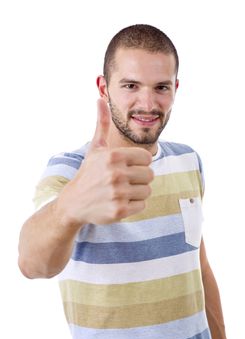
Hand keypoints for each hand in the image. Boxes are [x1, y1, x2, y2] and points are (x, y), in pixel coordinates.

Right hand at [57, 99, 153, 225]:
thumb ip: (102, 124)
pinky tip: (119, 202)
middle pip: (150, 175)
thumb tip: (100, 99)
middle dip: (139, 178)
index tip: (126, 167)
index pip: (147, 158)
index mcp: (114, 156)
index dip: (139, 163)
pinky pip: (142, 205)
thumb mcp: (95, 148)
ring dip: (137, 192)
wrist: (74, 202)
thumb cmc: (89, 173)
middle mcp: (116, 173)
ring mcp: (117, 193)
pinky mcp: (119, 211)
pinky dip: (134, 205)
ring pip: (147, 190)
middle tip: (123, 181)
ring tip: (121, 191)